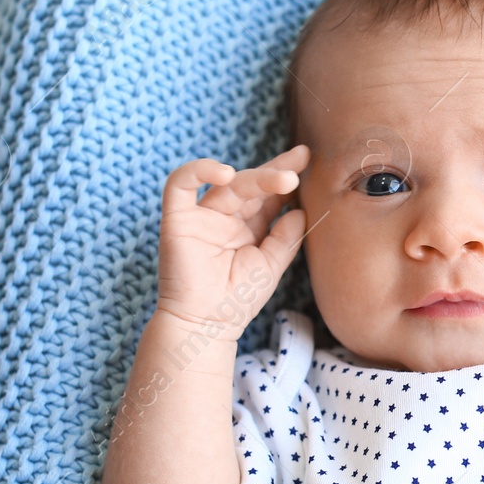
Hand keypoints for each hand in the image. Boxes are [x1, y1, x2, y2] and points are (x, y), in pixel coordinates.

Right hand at [155, 145, 310, 340]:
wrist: (207, 326)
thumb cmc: (239, 300)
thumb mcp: (272, 265)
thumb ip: (286, 237)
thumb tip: (300, 210)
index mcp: (248, 225)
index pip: (267, 194)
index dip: (284, 174)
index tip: (306, 158)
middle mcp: (225, 217)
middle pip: (250, 184)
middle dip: (275, 172)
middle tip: (300, 165)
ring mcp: (201, 216)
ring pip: (226, 184)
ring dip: (256, 177)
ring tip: (284, 179)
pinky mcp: (177, 219)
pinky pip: (179, 184)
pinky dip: (198, 171)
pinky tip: (225, 173)